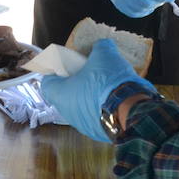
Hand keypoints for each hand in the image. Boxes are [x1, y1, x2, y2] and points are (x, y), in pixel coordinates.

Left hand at [39, 39, 154, 141]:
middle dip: (76, 83)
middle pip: (65, 95)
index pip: (47, 82)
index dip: (54, 71)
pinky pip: (96, 117)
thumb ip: (99, 47)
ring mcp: (82, 125)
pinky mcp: (98, 132)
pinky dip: (101, 108)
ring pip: (80, 107)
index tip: (63, 65)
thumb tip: (102, 46)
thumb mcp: (105, 55)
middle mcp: (67, 112)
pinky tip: (113, 99)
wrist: (132, 110)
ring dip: (89, 97)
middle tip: (88, 73)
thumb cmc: (109, 82)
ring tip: (104, 86)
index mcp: (60, 93)